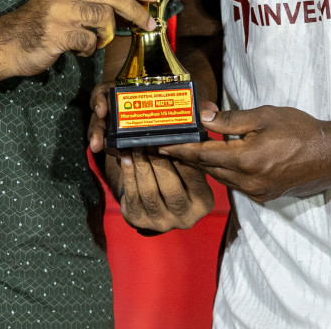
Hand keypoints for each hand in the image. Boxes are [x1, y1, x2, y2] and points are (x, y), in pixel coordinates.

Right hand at [2, 0, 158, 77]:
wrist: (8, 42)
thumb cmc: (40, 24)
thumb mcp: (64, 0)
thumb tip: (128, 6)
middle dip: (136, 11)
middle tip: (149, 24)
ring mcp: (61, 9)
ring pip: (104, 17)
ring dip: (106, 34)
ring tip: (94, 40)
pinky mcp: (58, 31)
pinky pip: (89, 40)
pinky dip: (89, 48)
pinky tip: (78, 49)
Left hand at [90, 85, 215, 231]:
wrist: (157, 205)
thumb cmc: (177, 177)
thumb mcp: (191, 165)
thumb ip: (197, 140)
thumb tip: (205, 108)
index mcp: (203, 202)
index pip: (194, 175)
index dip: (181, 155)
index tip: (170, 137)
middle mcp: (186, 217)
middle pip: (170, 186)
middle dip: (157, 160)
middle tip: (148, 138)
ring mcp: (163, 222)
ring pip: (150, 191)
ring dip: (141, 165)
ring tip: (135, 145)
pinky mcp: (141, 221)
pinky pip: (133, 196)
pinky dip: (129, 175)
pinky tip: (126, 158)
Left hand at [160, 104, 330, 202]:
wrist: (330, 155)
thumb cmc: (300, 130)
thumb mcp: (264, 116)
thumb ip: (231, 119)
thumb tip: (202, 115)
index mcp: (245, 159)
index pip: (203, 155)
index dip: (180, 151)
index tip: (160, 146)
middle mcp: (248, 181)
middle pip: (209, 169)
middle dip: (188, 158)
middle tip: (168, 146)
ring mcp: (256, 192)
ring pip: (221, 178)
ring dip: (206, 165)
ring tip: (189, 152)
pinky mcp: (264, 196)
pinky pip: (236, 184)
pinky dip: (225, 172)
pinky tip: (221, 160)